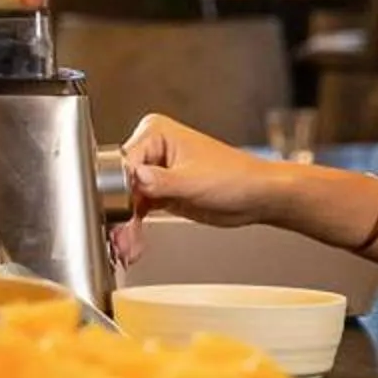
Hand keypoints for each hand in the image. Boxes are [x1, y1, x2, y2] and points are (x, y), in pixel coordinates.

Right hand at [112, 112, 270, 266]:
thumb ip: (158, 181)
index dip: (122, 189)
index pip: (123, 162)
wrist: (257, 197)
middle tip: (122, 234)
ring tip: (128, 244)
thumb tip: (133, 180)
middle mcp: (153, 149)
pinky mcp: (160, 192)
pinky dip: (135, 226)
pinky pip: (138, 210)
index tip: (120, 212)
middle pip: (121, 182)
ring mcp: (155, 171)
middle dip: (121, 212)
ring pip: (127, 200)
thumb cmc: (236, 178)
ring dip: (125, 224)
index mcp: (157, 133)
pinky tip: (134, 241)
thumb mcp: (192, 180)